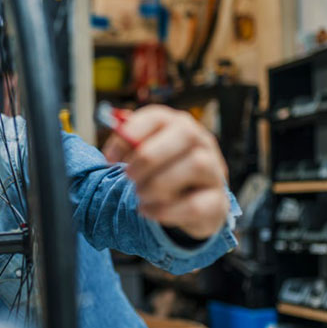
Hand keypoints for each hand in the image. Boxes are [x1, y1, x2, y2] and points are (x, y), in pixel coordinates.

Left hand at [102, 105, 228, 239]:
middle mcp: (202, 143)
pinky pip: (195, 204)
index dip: (131, 134)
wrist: (194, 204)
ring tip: (141, 194)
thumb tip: (111, 146)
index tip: (110, 158)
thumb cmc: (164, 173)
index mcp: (179, 126)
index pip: (158, 116)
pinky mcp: (217, 202)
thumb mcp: (146, 156)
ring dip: (158, 183)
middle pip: (185, 133)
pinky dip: (165, 210)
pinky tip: (148, 211)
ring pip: (196, 165)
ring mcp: (214, 171)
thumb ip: (130, 146)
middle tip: (128, 176)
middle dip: (149, 157)